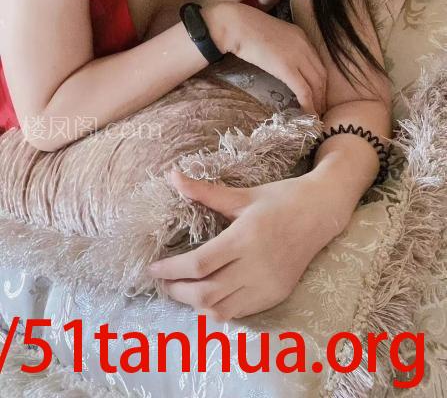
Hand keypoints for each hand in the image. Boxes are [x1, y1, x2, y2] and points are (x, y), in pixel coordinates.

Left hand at [148, 168, 346, 322]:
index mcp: (245, 238)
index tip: (153, 268)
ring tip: (182, 289)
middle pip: (205, 294)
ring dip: (195, 304)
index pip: (199, 264)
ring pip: (220, 310)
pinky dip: (218, 308)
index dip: (171, 270)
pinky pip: (239, 312)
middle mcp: (256, 267)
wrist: (321, 212)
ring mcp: (268, 285)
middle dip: (178, 291)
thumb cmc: (280, 198)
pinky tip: (208, 295)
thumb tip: (173, 176)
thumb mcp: (242, 194)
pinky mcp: (276, 295)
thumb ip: (205, 192)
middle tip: (164, 281)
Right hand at [225, 2, 326, 115]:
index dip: (320, 81)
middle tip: (320, 109)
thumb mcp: (271, 34)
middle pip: (321, 75)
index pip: (318, 63)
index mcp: (301, 36)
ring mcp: (297, 56)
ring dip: (318, 102)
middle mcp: (305, 45)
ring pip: (316, 85)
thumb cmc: (246, 27)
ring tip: (315, 116)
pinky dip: (309, 105)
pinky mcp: (287, 68)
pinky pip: (304, 91)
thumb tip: (279, 62)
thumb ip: (281, 46)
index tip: (318, 94)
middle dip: (322, 95)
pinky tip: (308, 114)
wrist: (236, 24)